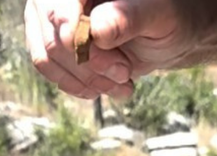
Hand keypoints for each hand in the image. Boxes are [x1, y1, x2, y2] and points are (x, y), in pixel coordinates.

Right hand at [24, 0, 194, 99]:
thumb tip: (95, 30)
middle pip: (53, 33)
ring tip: (120, 81)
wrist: (166, 36)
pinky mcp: (49, 37)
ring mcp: (52, 11)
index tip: (102, 58)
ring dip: (83, 78)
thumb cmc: (171, 18)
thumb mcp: (160, 16)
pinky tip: (102, 87)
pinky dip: (75, 83)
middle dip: (88, 63)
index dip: (72, 30)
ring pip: (46, 54)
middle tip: (125, 73)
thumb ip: (128, 18)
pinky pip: (45, 66)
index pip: (59, 4)